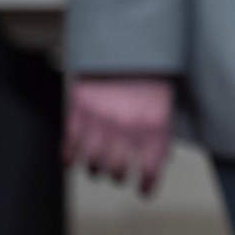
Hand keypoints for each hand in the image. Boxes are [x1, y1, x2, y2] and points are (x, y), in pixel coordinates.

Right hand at [64, 76, 176, 195]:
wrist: (125, 44)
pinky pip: (69, 147)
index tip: (144, 190)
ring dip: (96, 169)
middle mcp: (126, 131)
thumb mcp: (165, 104)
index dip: (148, 185)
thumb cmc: (149, 72)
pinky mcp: (77, 114)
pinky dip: (69, 159)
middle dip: (119, 176)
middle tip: (119, 173)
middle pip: (118, 172)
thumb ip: (161, 134)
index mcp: (154, 129)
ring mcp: (99, 124)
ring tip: (99, 166)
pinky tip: (71, 161)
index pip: (151, 171)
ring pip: (93, 165)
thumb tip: (161, 160)